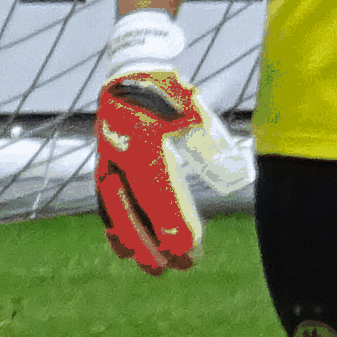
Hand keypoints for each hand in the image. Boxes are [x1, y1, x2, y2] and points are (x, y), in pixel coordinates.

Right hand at [92, 11, 252, 273]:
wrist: (132, 68)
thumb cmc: (168, 89)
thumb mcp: (193, 109)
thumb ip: (209, 139)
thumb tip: (232, 171)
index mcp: (144, 144)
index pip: (160, 196)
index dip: (173, 227)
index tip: (188, 250)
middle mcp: (122, 156)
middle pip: (136, 211)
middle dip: (153, 243)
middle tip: (173, 268)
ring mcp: (108, 160)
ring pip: (117, 211)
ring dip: (132, 240)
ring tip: (147, 266)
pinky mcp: (104, 162)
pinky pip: (105, 200)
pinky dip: (113, 225)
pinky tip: (121, 248)